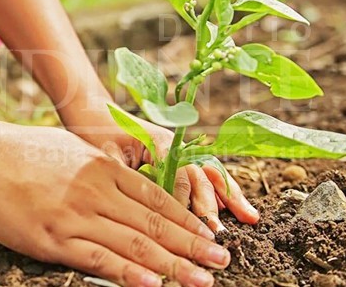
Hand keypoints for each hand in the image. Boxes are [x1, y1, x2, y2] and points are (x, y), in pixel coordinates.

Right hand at [0, 125, 229, 286]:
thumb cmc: (18, 150)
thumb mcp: (69, 149)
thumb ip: (99, 169)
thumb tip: (123, 184)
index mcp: (102, 167)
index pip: (157, 199)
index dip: (188, 220)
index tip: (210, 235)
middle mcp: (96, 191)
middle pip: (155, 224)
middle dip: (193, 245)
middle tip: (222, 261)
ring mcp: (75, 215)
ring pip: (134, 244)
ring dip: (174, 265)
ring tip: (202, 279)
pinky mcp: (52, 238)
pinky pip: (98, 259)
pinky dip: (129, 274)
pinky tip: (153, 285)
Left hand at [67, 110, 259, 232]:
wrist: (96, 114)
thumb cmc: (98, 135)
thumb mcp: (107, 156)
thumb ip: (126, 178)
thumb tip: (139, 207)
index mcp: (159, 142)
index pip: (177, 175)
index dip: (182, 201)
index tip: (183, 225)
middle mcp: (176, 146)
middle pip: (199, 176)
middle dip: (209, 205)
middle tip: (217, 232)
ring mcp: (182, 151)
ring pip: (211, 174)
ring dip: (229, 197)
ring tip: (250, 218)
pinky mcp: (183, 159)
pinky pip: (208, 176)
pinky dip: (224, 192)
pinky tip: (241, 210)